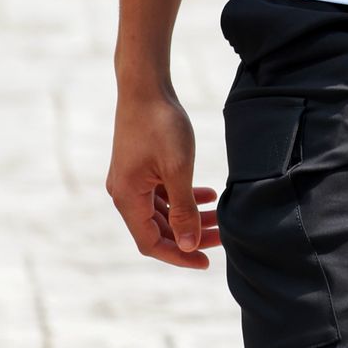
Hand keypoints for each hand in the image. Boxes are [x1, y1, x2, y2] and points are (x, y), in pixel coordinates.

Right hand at [107, 92, 219, 269]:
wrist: (145, 85)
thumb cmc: (160, 124)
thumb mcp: (178, 168)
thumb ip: (184, 209)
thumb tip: (189, 244)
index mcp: (128, 199)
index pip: (151, 242)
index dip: (179, 255)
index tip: (206, 261)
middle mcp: (124, 194)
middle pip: (158, 228)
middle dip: (190, 235)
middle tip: (223, 237)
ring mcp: (130, 180)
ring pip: (162, 211)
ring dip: (189, 216)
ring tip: (220, 217)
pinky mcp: (139, 167)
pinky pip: (161, 193)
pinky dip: (183, 197)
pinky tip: (208, 195)